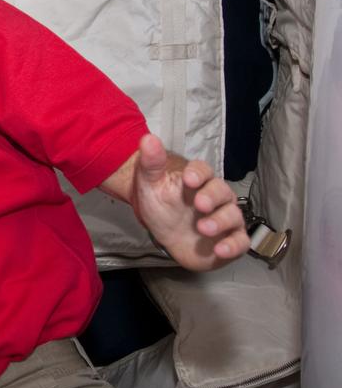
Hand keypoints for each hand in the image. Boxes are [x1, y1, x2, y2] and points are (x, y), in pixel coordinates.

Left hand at [129, 134, 249, 270]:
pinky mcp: (228, 239)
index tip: (189, 179)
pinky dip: (233, 246)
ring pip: (233, 216)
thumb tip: (147, 138)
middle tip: (200, 205)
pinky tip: (221, 250)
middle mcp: (216, 196)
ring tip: (203, 228)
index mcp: (198, 179)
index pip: (203, 170)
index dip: (198, 174)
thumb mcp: (150, 181)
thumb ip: (151, 162)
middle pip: (222, 192)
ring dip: (220, 222)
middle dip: (212, 197)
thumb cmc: (160, 201)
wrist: (163, 230)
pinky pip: (239, 242)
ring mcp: (224, 218)